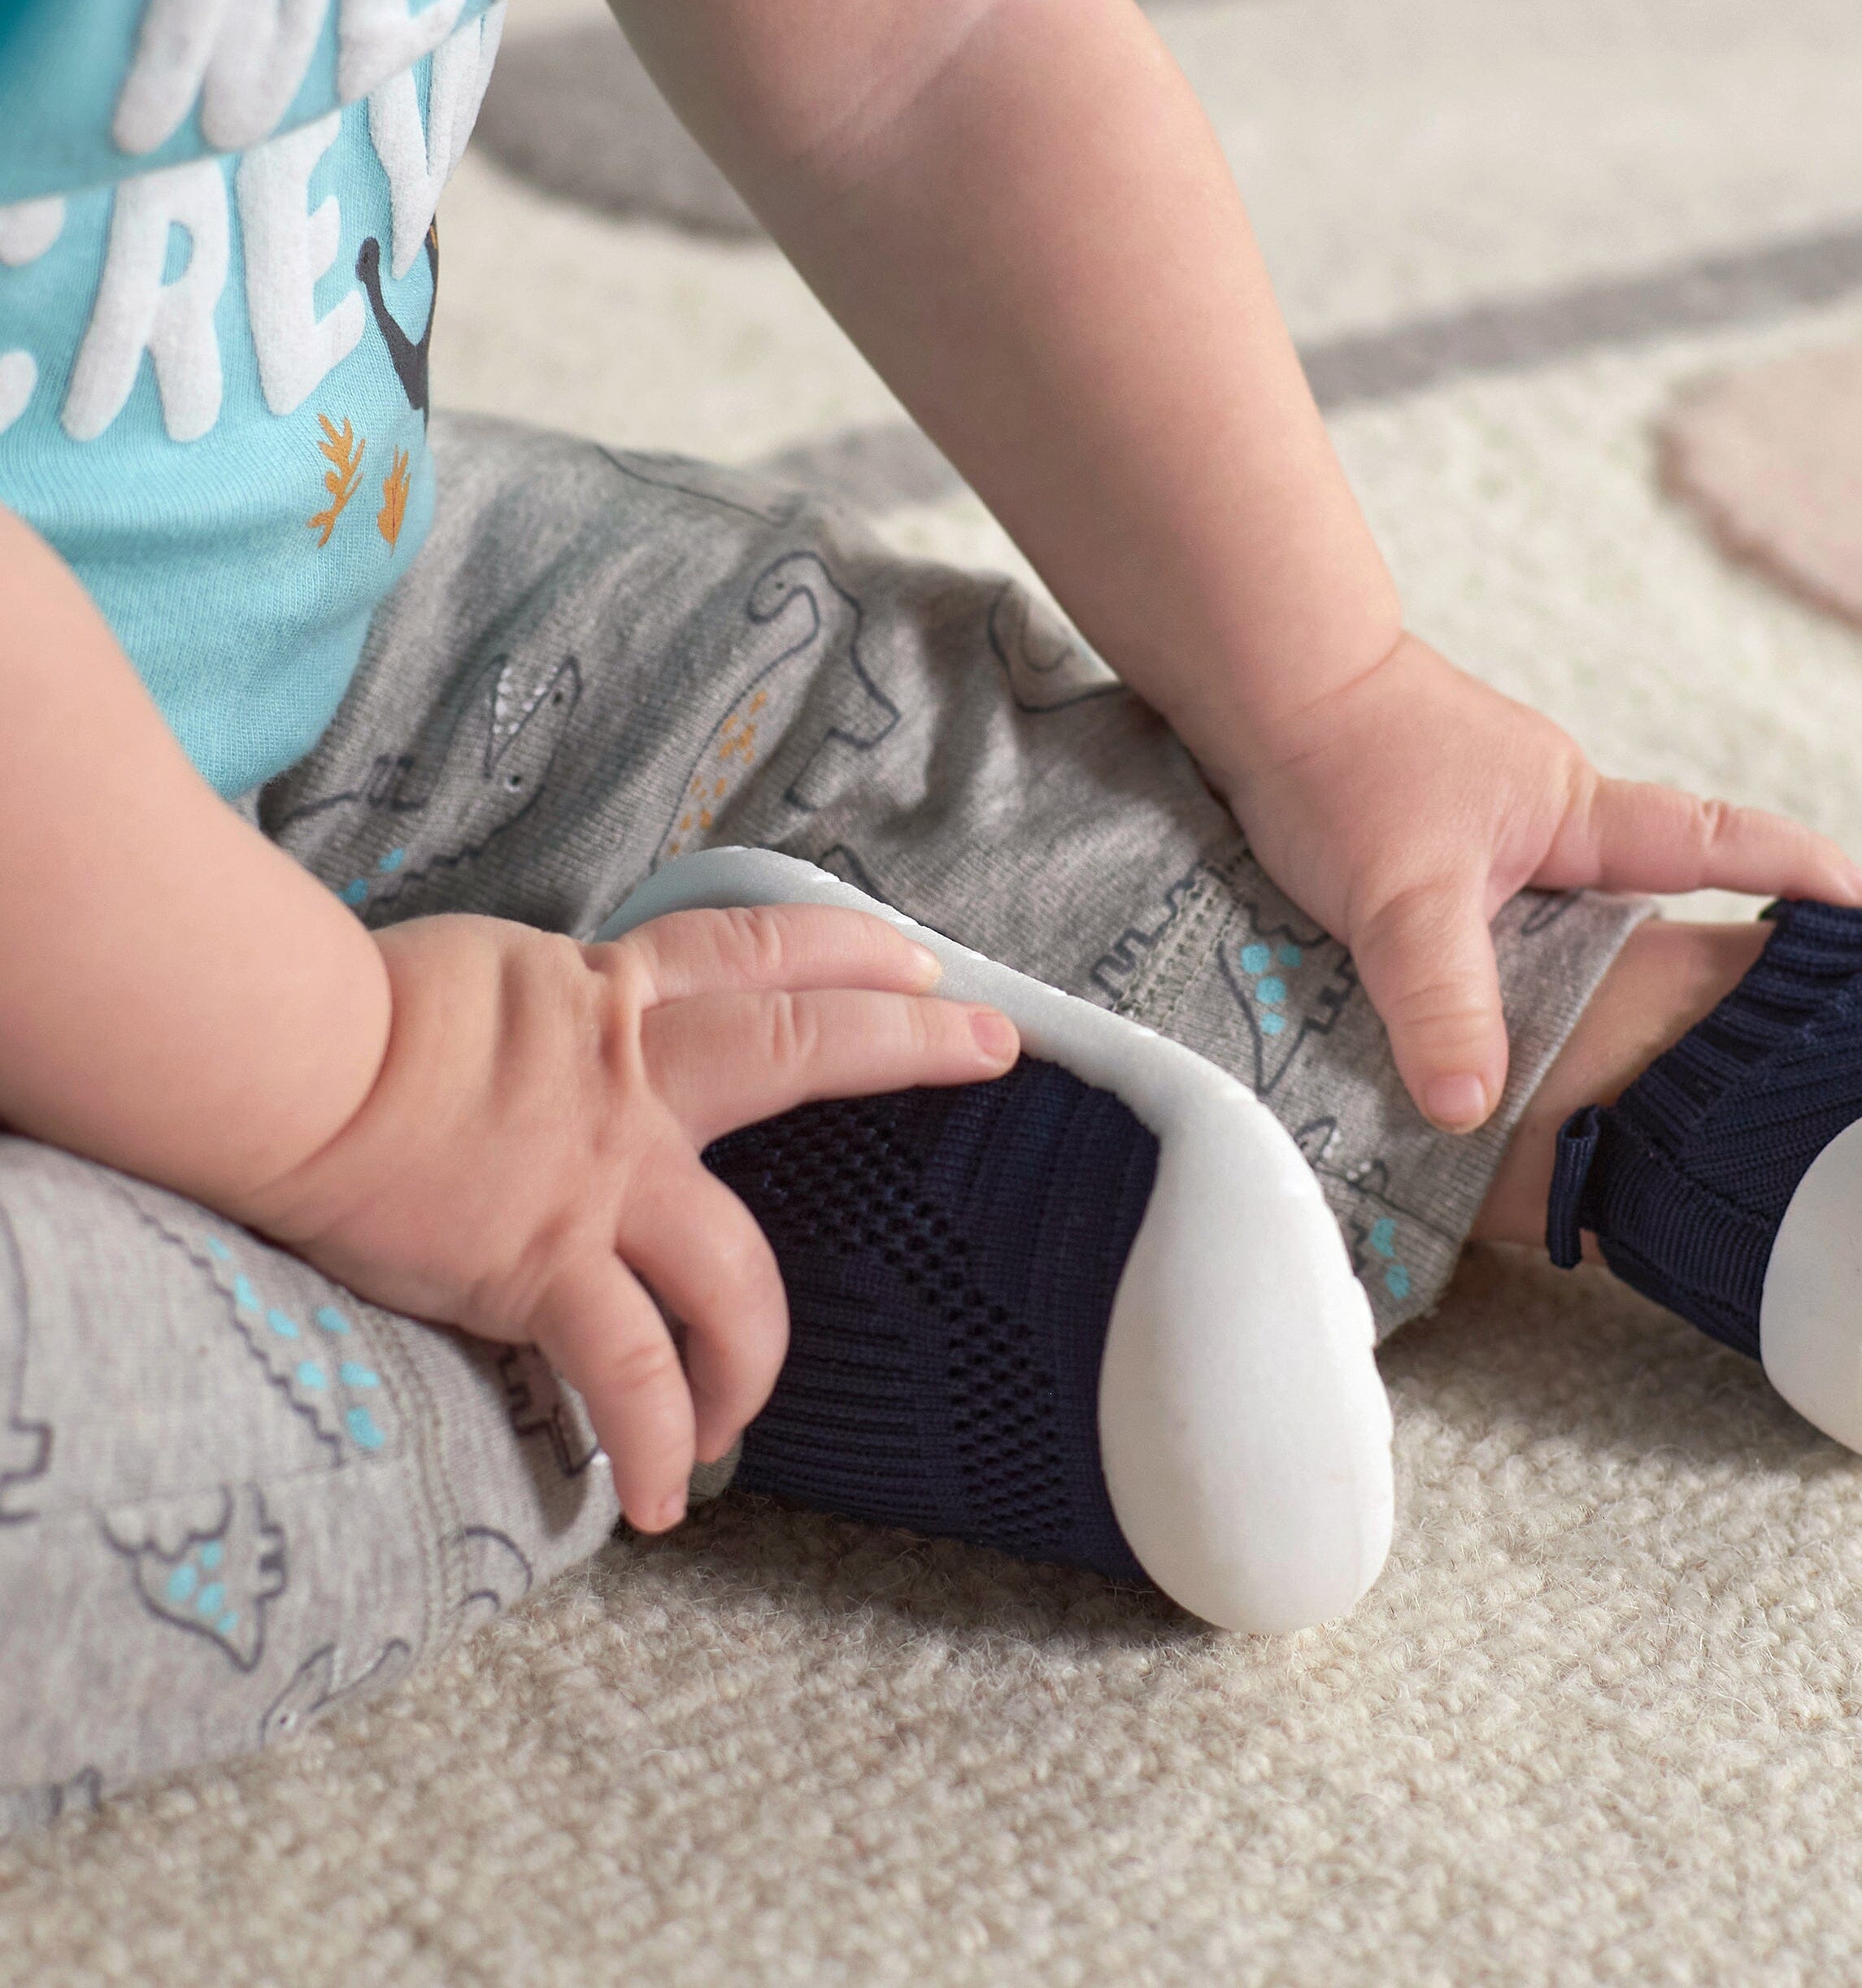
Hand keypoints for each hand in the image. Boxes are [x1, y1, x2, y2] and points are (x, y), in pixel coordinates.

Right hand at [239, 904, 1017, 1532]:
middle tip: (990, 1050)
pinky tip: (665, 1501)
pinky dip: (655, 1438)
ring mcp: (600, 1177)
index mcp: (611, 996)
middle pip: (799, 1046)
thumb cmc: (350, 1013)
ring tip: (748, 1415)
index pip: (755, 949)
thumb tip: (544, 1024)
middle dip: (908, 1047)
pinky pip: (624, 1372)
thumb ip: (544, 1011)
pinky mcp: (546, 1264)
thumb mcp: (481, 975)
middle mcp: (630, 1078)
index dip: (846, 951)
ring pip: (736, 1266)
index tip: (921, 963)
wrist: (282, 1063)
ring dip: (758, 1352)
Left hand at [1209, 634, 1861, 1134]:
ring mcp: (1498, 826)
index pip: (1716, 844)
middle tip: (1765, 1020)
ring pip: (1577, 906)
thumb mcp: (1401, 893)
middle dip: (1710, 942)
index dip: (1797, 873)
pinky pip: (1509, 909)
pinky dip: (1524, 958)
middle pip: (1659, 884)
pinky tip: (1504, 1019)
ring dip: (1601, 962)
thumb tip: (1474, 1107)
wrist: (1258, 680)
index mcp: (1578, 815)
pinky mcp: (1441, 839)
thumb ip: (1441, 997)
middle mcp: (1553, 818)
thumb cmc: (1343, 756)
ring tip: (1631, 1051)